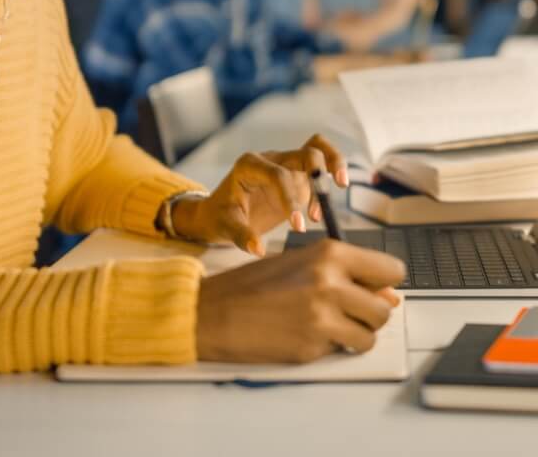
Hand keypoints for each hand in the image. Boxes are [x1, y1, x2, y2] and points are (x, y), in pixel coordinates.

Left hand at [172, 135, 348, 255]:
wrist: (220, 211)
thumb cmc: (221, 216)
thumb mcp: (224, 226)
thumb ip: (241, 235)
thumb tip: (259, 249)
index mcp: (249, 166)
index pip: (277, 175)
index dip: (290, 199)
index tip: (298, 227)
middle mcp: (270, 160)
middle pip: (305, 151)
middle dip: (319, 170)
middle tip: (328, 196)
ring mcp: (285, 164)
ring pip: (317, 148)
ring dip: (333, 165)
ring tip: (338, 190)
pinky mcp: (297, 175)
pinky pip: (320, 163)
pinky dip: (331, 173)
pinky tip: (328, 203)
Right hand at [196, 240, 404, 362]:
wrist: (214, 311)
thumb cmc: (251, 285)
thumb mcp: (298, 264)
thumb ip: (343, 274)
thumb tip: (388, 296)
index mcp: (328, 253)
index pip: (390, 268)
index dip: (383, 282)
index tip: (374, 288)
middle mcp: (331, 281)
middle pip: (384, 308)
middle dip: (368, 314)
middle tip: (341, 311)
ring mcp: (324, 315)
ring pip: (371, 334)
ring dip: (354, 334)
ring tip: (324, 324)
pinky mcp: (315, 345)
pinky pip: (345, 350)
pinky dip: (334, 347)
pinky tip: (307, 334)